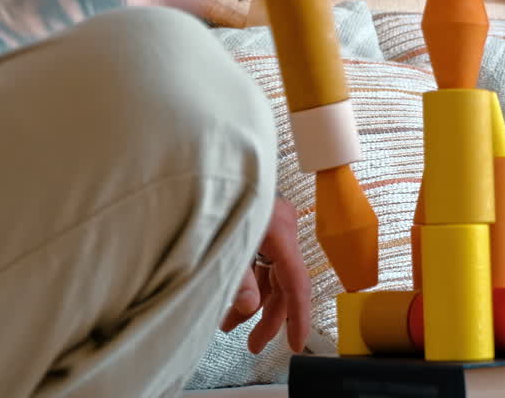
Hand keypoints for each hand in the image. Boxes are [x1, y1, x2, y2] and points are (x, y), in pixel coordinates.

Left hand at [221, 197, 311, 353]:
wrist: (206, 159)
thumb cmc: (214, 188)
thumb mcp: (222, 239)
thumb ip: (237, 277)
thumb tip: (246, 307)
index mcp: (279, 229)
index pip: (296, 283)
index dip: (297, 317)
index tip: (296, 343)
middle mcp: (283, 227)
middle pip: (285, 282)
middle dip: (268, 317)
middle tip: (253, 344)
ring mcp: (274, 225)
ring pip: (273, 274)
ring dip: (254, 301)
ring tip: (229, 325)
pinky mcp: (263, 225)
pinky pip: (264, 262)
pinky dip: (250, 283)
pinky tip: (232, 300)